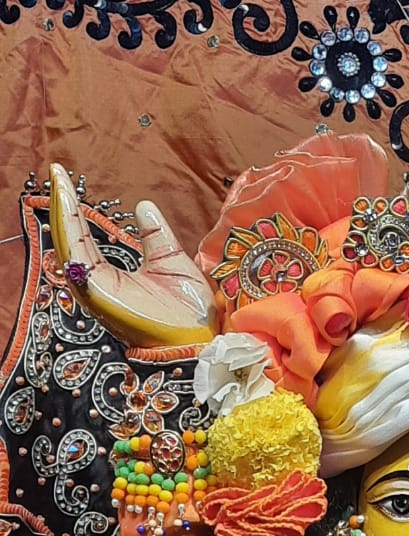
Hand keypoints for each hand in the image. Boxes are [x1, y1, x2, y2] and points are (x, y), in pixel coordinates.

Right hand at [50, 164, 217, 348]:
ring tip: (58, 177)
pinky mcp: (97, 290)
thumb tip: (143, 205)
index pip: (87, 240)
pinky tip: (66, 200)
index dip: (77, 212)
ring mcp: (96, 288)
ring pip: (69, 242)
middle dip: (63, 204)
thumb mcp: (172, 262)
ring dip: (62, 208)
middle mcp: (99, 284)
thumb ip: (156, 236)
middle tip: (57, 171)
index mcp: (114, 279)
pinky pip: (76, 252)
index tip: (69, 182)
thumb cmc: (189, 312)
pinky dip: (69, 224)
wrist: (198, 338)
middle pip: (72, 239)